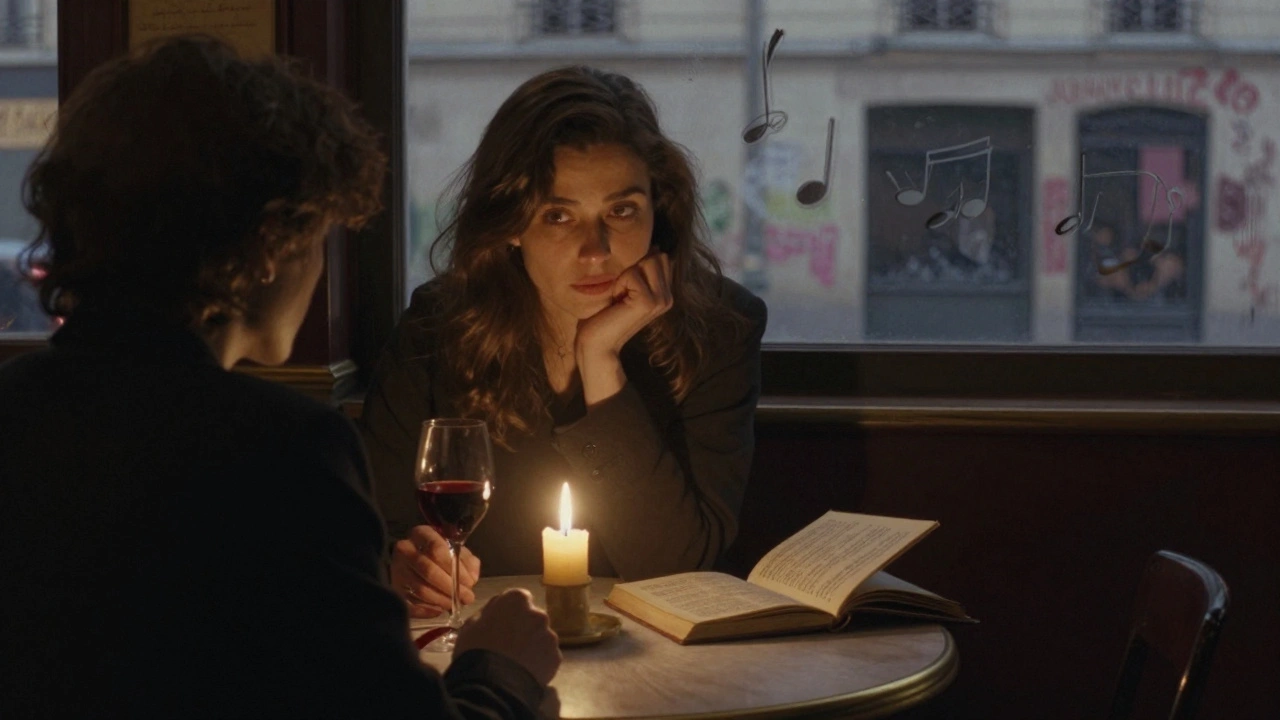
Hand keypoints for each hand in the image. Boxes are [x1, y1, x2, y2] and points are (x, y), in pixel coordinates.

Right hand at [389, 525, 480, 618]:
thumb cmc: (439, 554)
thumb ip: (467, 561)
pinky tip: (438, 610)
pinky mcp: (394, 588)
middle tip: (467, 597)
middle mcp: (405, 549)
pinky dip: (426, 610)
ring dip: (441, 600)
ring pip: (420, 588)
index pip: (437, 548)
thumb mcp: (456, 550)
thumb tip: (472, 578)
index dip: (455, 567)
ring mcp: (397, 569)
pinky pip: (410, 603)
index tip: (469, 582)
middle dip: (450, 586)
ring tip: (455, 604)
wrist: (412, 560)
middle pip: (428, 570)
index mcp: (421, 534)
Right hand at [454, 588, 561, 686]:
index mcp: (517, 600)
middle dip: (523, 628)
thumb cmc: (476, 649)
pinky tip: (524, 671)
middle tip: (508, 645)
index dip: (509, 612)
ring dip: (532, 645)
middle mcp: (538, 613)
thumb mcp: (472, 624)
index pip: (518, 599)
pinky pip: (546, 656)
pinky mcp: (556, 657)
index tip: (501, 625)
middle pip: (532, 618)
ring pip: (541, 638)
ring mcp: (549, 635)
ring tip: (515, 662)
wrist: (491, 685)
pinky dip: (538, 662)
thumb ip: (490, 610)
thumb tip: (497, 607)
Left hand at [575, 250, 672, 404]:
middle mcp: (668, 298)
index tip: (627, 287)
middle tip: (622, 291)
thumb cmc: (605, 312)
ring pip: (649, 261)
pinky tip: (617, 301)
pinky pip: (633, 273)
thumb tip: (656, 246)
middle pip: (659, 256)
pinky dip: (620, 282)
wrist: (595, 341)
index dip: (639, 264)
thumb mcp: (626, 286)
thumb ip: (642, 269)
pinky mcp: (648, 302)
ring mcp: (661, 301)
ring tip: (620, 295)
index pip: (662, 257)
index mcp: (665, 294)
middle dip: (635, 267)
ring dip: (627, 274)